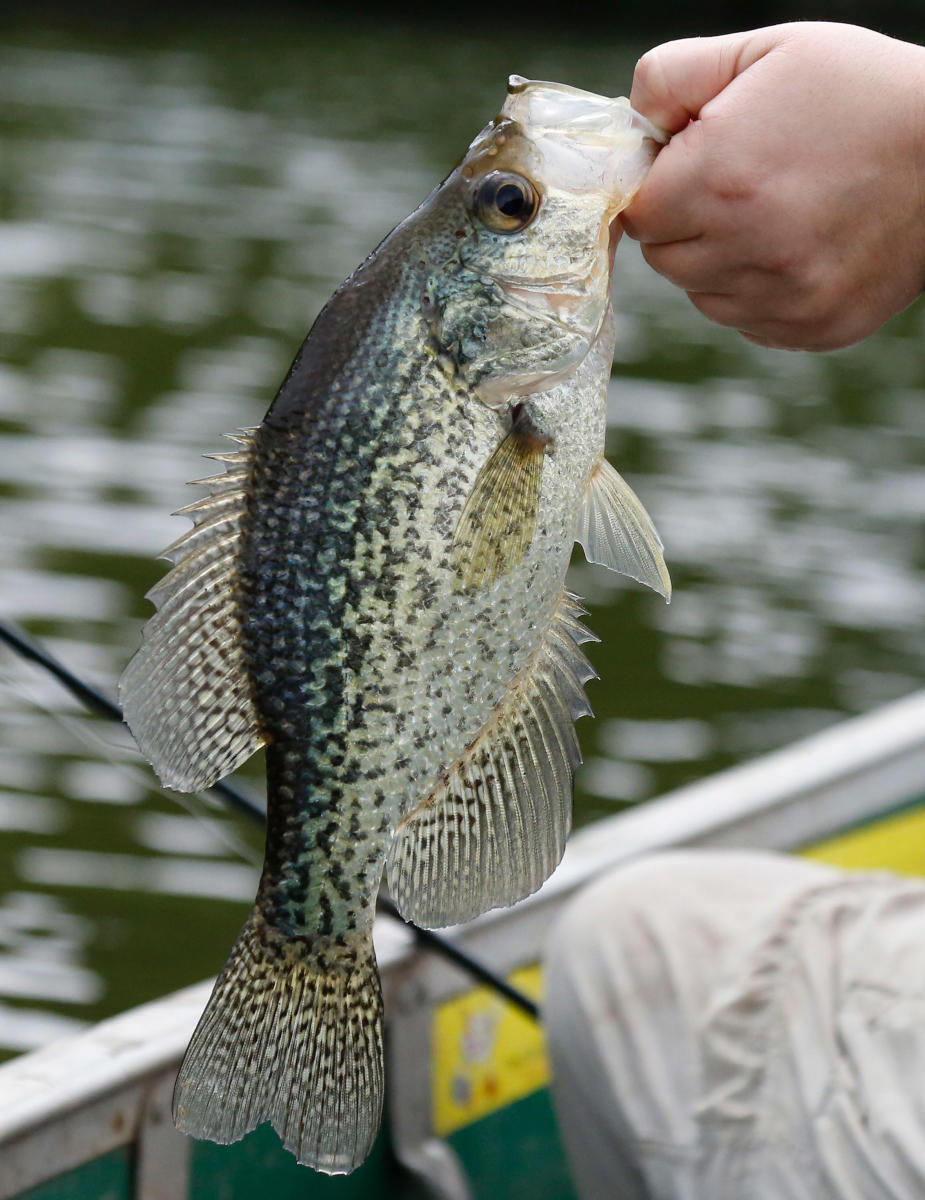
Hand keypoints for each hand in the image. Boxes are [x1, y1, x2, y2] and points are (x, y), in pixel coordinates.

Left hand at [621, 23, 924, 348]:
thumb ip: (674, 76)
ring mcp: (782, 298)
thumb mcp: (766, 51)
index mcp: (718, 180)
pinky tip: (800, 248)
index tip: (692, 166)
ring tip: (776, 214)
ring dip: (721, 262)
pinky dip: (761, 292)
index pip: (639, 214)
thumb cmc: (862, 92)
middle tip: (738, 186)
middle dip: (687, 224)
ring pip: (705, 296)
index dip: (659, 187)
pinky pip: (751, 322)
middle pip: (666, 261)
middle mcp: (745, 249)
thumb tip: (630, 120)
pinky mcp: (813, 327)